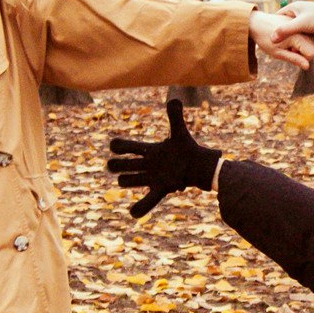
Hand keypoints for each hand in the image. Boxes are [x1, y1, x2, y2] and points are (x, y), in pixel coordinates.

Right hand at [106, 99, 224, 219]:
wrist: (199, 166)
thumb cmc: (187, 149)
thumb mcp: (181, 132)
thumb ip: (176, 116)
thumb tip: (174, 99)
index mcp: (148, 150)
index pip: (126, 146)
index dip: (118, 146)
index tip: (115, 146)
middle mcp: (146, 165)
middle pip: (123, 164)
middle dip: (116, 164)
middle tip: (114, 164)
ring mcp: (151, 178)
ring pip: (130, 181)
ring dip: (127, 181)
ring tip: (125, 180)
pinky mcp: (161, 189)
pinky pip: (148, 201)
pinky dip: (141, 208)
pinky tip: (133, 213)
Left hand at [248, 8, 313, 69]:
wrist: (256, 22)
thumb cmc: (264, 39)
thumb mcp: (277, 53)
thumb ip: (294, 59)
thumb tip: (307, 67)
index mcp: (299, 36)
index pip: (313, 54)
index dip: (302, 57)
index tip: (290, 51)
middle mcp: (303, 29)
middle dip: (303, 52)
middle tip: (288, 46)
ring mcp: (302, 24)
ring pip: (312, 42)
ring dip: (303, 46)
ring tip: (288, 41)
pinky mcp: (300, 22)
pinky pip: (308, 36)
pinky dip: (302, 40)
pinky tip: (290, 37)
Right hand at [262, 0, 313, 65]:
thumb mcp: (300, 24)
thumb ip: (286, 30)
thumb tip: (271, 39)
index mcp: (293, 8)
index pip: (277, 17)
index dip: (272, 27)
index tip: (266, 38)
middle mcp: (298, 13)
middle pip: (285, 26)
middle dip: (282, 36)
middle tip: (274, 46)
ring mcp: (305, 20)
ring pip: (294, 32)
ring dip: (291, 40)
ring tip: (284, 49)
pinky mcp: (312, 27)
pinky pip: (302, 35)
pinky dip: (300, 41)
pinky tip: (296, 49)